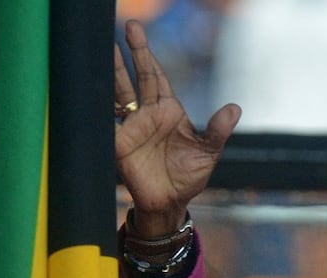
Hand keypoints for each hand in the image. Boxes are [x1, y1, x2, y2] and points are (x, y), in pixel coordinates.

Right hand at [114, 19, 240, 237]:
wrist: (169, 203)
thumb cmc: (188, 177)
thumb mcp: (208, 153)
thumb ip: (218, 131)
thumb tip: (234, 107)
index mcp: (168, 110)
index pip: (156, 76)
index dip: (147, 55)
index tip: (137, 32)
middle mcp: (147, 114)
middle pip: (137, 77)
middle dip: (131, 52)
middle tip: (128, 25)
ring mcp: (131, 126)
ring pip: (118, 93)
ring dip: (111, 72)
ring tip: (101, 49)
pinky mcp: (118, 143)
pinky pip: (106, 121)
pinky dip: (98, 107)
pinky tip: (92, 90)